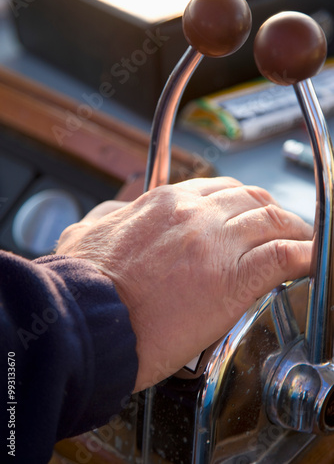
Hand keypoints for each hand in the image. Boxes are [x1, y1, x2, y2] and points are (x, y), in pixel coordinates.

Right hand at [56, 177, 311, 391]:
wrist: (86, 320)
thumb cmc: (83, 285)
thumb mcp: (87, 232)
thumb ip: (110, 215)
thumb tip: (118, 210)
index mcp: (164, 203)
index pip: (218, 190)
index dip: (240, 203)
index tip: (247, 217)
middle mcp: (194, 215)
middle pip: (251, 201)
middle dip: (270, 212)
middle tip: (280, 227)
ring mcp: (216, 244)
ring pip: (272, 222)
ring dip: (293, 231)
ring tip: (301, 242)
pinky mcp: (233, 279)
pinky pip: (284, 256)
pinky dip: (304, 255)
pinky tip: (310, 260)